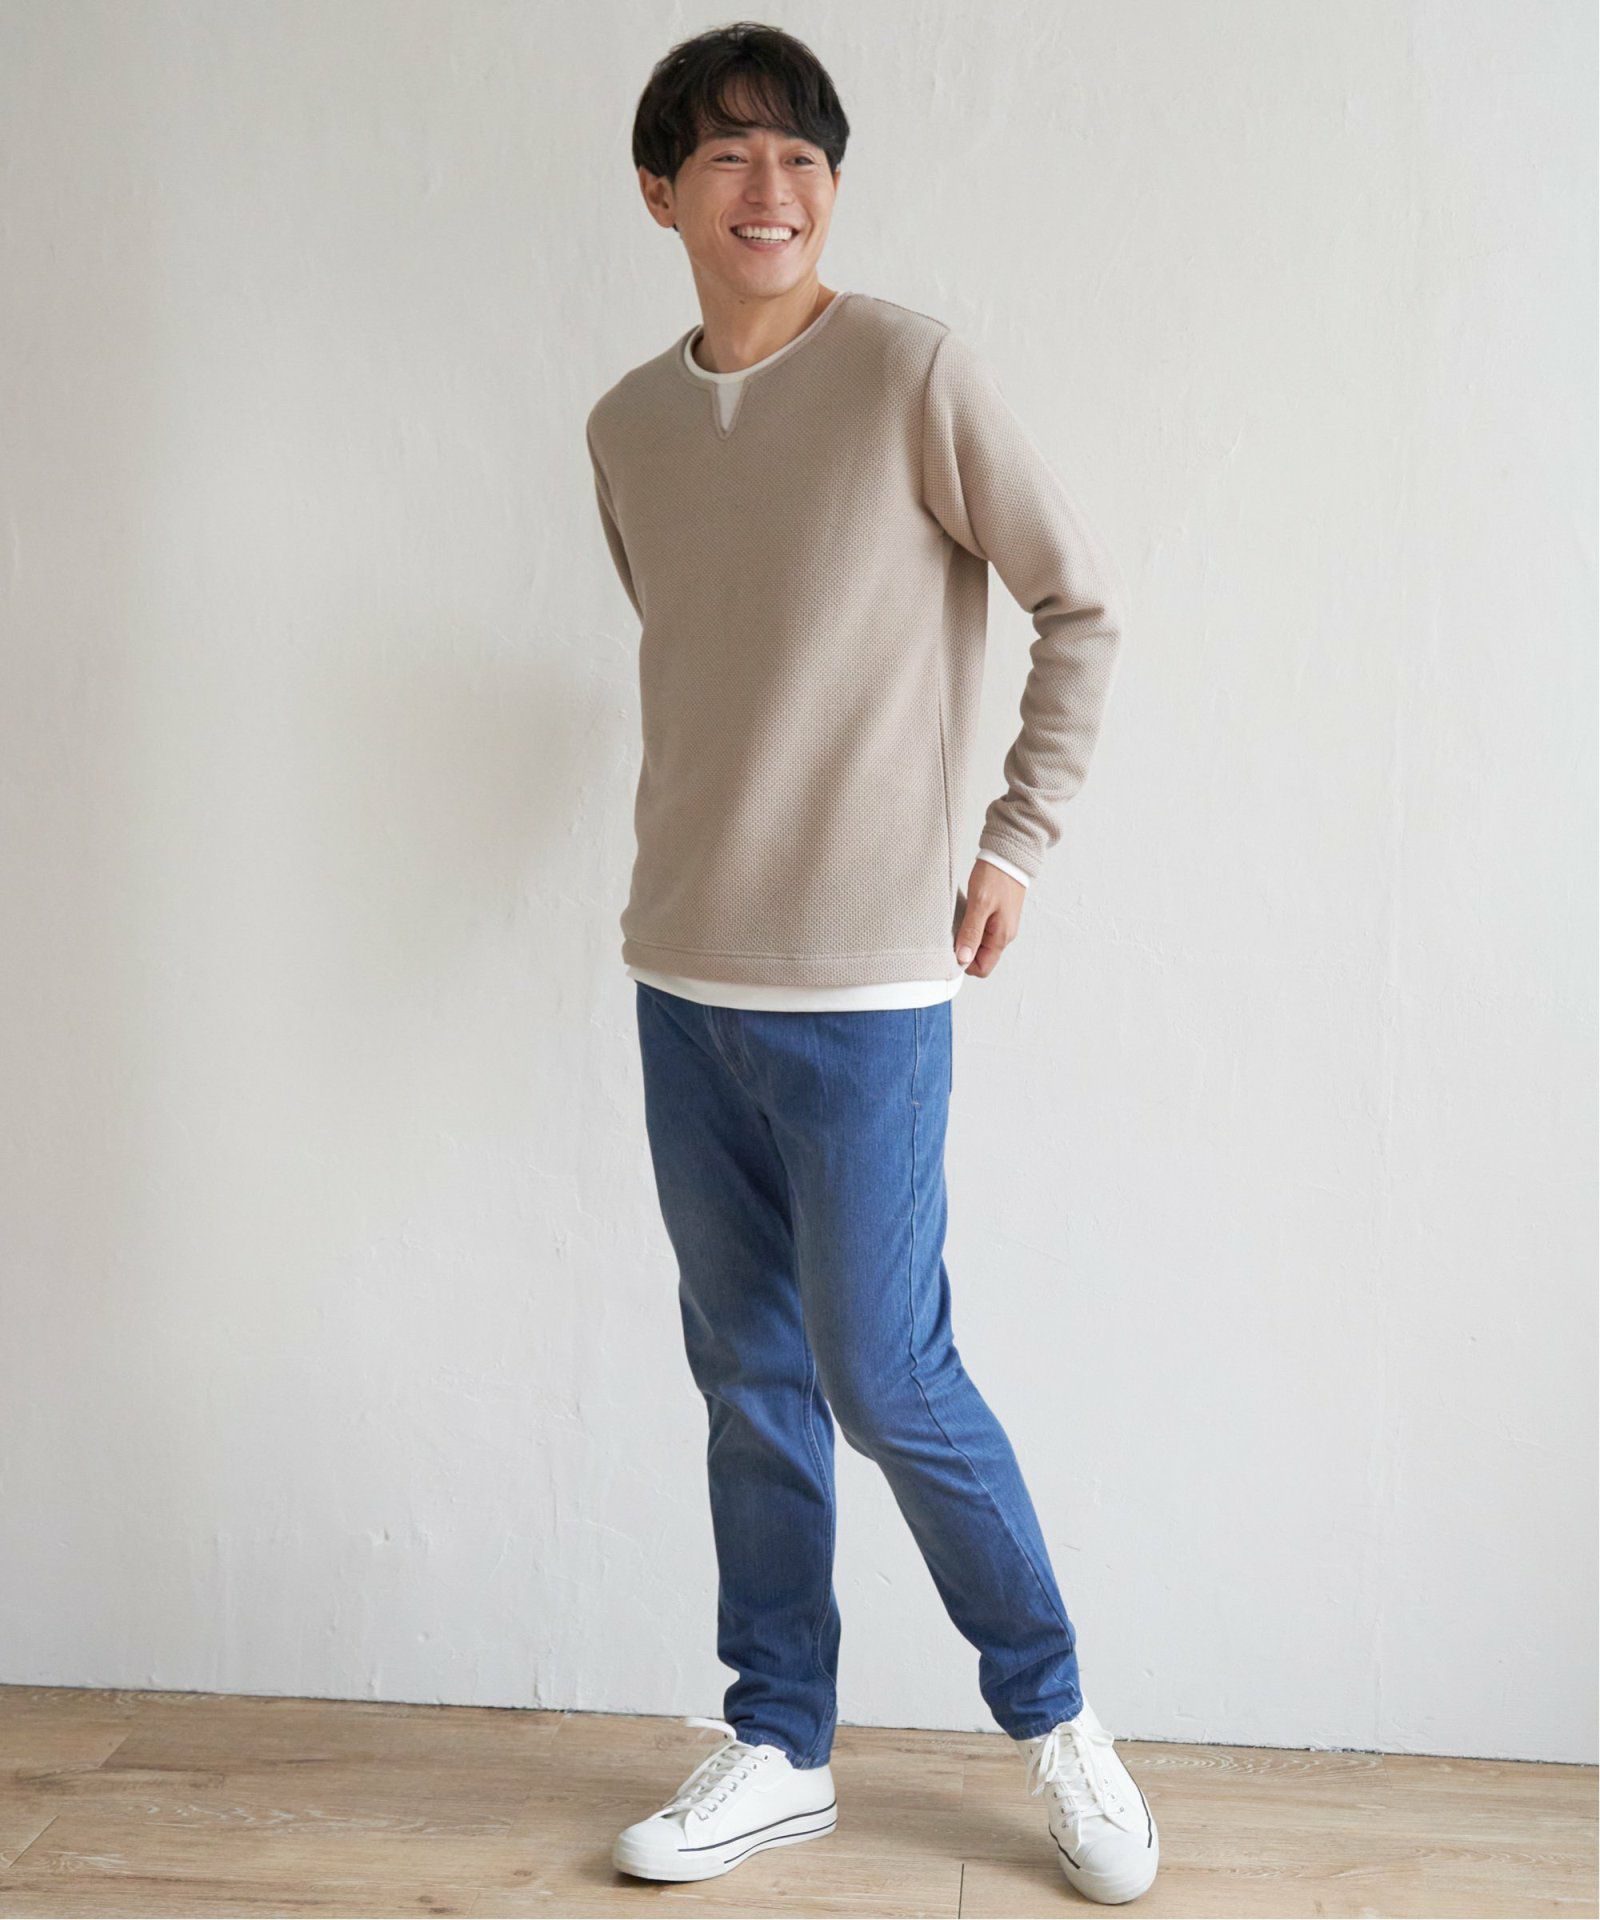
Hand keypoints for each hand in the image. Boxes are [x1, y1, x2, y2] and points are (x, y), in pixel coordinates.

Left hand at [954, 858, 1024, 976]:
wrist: (1008, 855)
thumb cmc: (995, 876)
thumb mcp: (980, 904)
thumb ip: (971, 932)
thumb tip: (962, 959)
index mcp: (1001, 937)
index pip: (982, 968)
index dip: (964, 964)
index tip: (950, 950)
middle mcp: (1003, 936)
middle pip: (980, 959)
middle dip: (963, 952)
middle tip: (949, 935)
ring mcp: (1000, 927)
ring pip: (979, 946)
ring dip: (965, 940)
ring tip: (955, 924)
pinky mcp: (996, 917)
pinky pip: (981, 933)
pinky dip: (969, 929)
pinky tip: (961, 917)